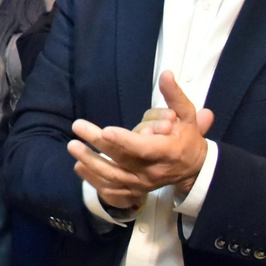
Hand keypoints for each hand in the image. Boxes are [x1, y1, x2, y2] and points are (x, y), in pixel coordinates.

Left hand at [68, 71, 213, 205]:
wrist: (193, 170)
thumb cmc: (187, 138)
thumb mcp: (186, 116)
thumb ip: (174, 96)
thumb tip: (165, 74)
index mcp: (168, 152)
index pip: (144, 148)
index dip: (125, 141)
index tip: (106, 130)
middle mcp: (153, 171)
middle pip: (122, 159)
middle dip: (98, 144)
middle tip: (77, 126)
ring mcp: (142, 184)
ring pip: (112, 177)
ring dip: (90, 163)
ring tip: (73, 145)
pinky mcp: (134, 192)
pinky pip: (111, 191)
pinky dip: (93, 181)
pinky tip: (78, 166)